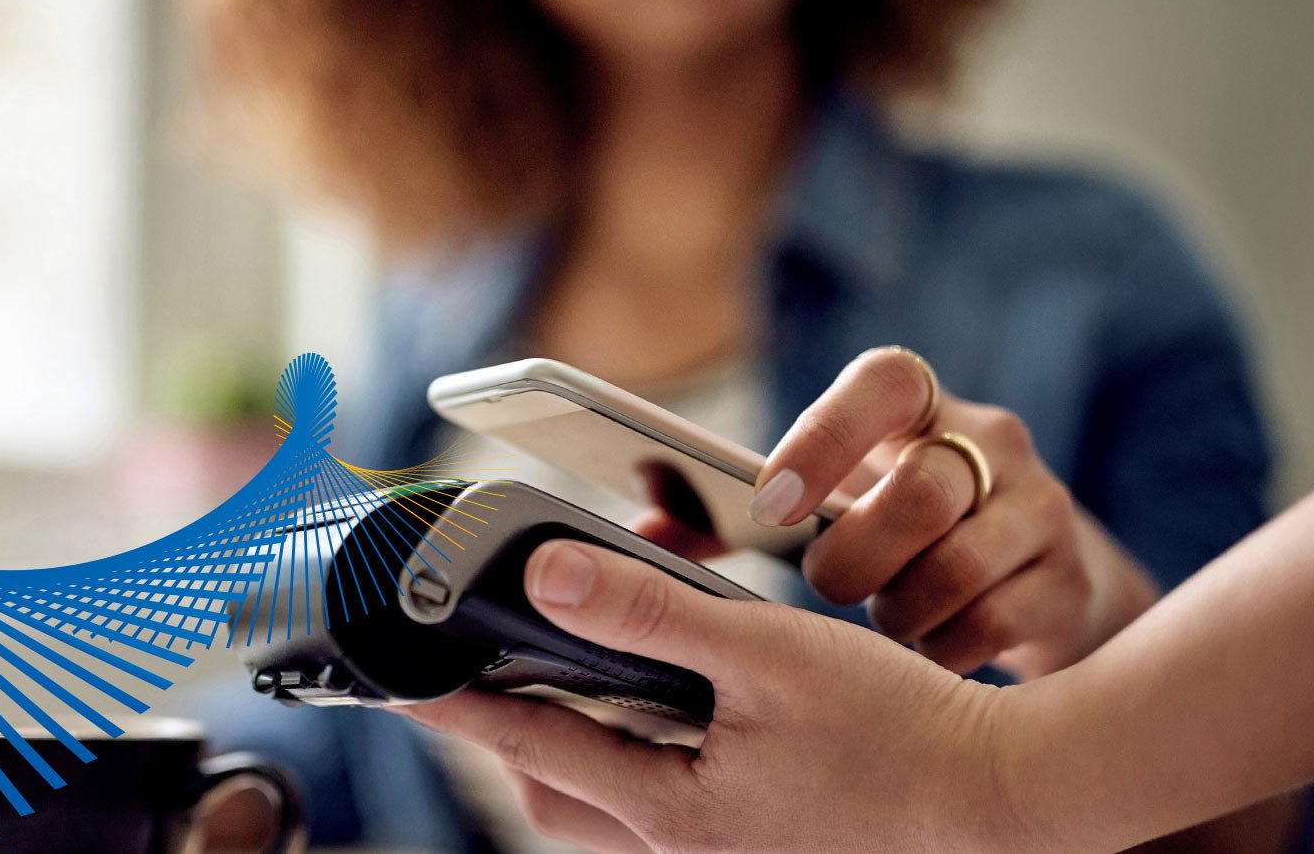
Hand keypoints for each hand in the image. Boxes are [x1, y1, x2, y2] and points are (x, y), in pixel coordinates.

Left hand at [404, 539, 1044, 853]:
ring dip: (574, 756)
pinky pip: (659, 820)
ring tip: (572, 690)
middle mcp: (683, 850)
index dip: (455, 709)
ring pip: (605, 817)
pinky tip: (667, 726)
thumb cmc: (903, 735)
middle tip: (488, 676)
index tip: (398, 683)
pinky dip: (634, 771)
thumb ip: (653, 617)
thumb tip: (547, 579)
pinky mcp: (756, 853)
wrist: (1006, 807)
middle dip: (510, 740)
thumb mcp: (770, 658)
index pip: (527, 745)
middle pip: (555, 796)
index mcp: (672, 807)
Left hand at [647, 346, 1158, 677]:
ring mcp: (1039, 508)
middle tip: (825, 586)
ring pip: (965, 560)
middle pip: (928, 486)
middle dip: (860, 551)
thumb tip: (623, 540)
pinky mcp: (1067, 579)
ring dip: (903, 608)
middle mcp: (986, 444)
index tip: (772, 501)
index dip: (828, 436)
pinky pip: (1002, 621)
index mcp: (913, 408)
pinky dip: (949, 648)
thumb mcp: (819, 507)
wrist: (1027, 584)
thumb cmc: (889, 537)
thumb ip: (720, 517)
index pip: (887, 380)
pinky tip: (927, 659)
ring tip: (878, 626)